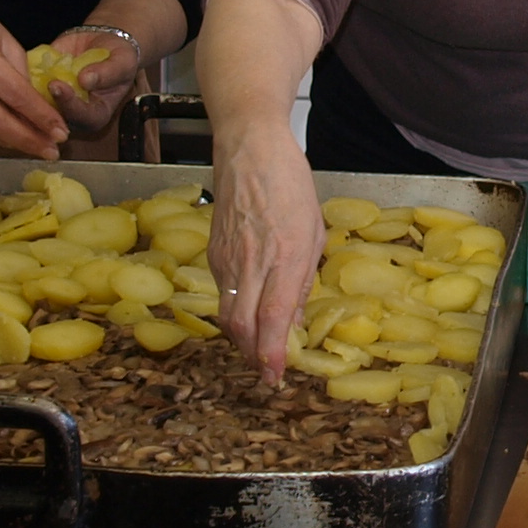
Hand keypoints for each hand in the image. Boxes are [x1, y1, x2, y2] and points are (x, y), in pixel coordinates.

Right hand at [0, 0, 66, 156]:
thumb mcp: (3, 37)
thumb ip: (21, 72)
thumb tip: (37, 106)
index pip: (17, 96)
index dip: (42, 118)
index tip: (62, 132)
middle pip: (0, 123)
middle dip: (30, 140)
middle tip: (53, 151)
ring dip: (13, 143)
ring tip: (38, 147)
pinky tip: (12, 138)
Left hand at [36, 26, 140, 139]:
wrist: (102, 42)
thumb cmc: (118, 57)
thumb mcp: (123, 61)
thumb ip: (109, 72)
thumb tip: (87, 80)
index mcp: (95, 114)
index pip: (81, 117)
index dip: (69, 104)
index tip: (60, 86)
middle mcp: (72, 111)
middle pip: (55, 114)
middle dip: (48, 99)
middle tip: (48, 81)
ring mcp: (54, 99)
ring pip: (37, 102)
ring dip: (32, 88)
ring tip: (35, 71)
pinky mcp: (40, 85)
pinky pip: (27, 83)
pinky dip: (24, 73)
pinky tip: (25, 62)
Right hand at [207, 126, 325, 376]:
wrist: (250, 150)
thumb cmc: (291, 185)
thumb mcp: (314, 233)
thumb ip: (302, 281)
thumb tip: (293, 322)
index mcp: (286, 257)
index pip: (273, 318)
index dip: (272, 353)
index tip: (275, 376)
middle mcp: (253, 263)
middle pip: (243, 326)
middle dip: (254, 357)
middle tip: (267, 372)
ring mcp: (228, 259)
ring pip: (229, 314)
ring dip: (243, 339)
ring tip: (260, 351)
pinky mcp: (214, 253)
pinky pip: (223, 294)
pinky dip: (235, 312)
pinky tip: (249, 315)